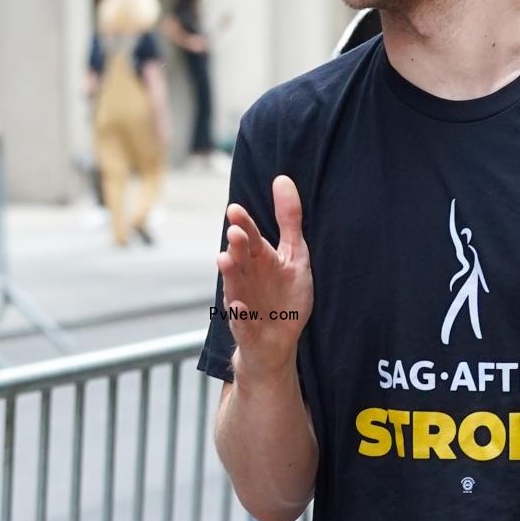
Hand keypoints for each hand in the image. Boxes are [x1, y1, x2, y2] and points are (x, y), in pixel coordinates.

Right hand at [220, 174, 312, 378]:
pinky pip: (241, 320)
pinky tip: (239, 307)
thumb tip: (282, 179)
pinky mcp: (246, 327)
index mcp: (260, 259)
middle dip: (236, 246)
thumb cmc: (284, 296)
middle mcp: (247, 276)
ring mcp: (243, 301)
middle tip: (234, 231)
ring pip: (234, 285)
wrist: (277, 341)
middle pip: (240, 258)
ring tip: (225, 259)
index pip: (250, 237)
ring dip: (230, 274)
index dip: (244, 224)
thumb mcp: (295, 255)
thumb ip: (289, 220)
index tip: (235, 210)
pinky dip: (240, 315)